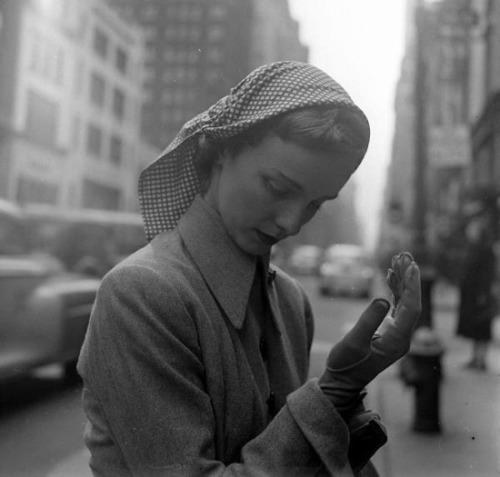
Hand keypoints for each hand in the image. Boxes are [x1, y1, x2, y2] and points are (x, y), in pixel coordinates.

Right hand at [319, 252, 420, 415]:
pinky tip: (390, 277)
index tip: (411, 266)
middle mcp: (402, 337)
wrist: (342, 381)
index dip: (412, 286)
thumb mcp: (354, 342)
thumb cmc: (346, 364)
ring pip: (404, 303)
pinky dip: (394, 291)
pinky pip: (396, 307)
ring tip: (397, 260)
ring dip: (401, 282)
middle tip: (404, 255)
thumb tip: (384, 300)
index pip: (411, 308)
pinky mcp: (389, 332)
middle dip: (408, 278)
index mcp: (397, 340)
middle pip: (411, 302)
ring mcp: (397, 334)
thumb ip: (368, 321)